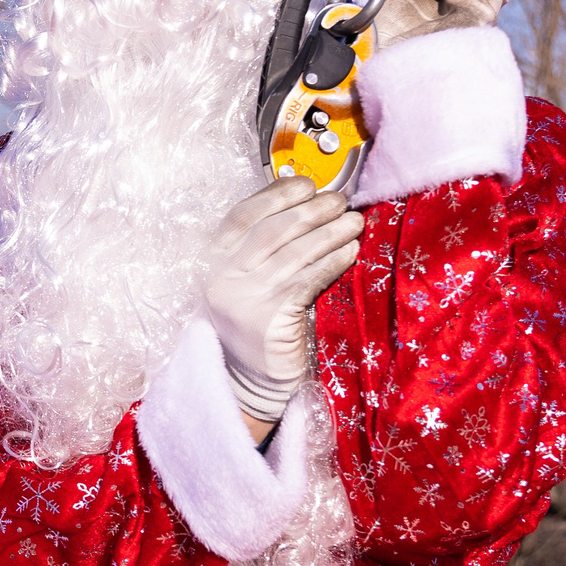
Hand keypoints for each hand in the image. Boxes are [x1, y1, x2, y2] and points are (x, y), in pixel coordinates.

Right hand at [203, 177, 365, 425]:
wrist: (245, 380)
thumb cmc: (251, 325)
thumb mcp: (243, 281)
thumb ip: (261, 248)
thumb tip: (306, 205)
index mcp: (212, 260)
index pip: (243, 215)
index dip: (277, 195)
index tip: (307, 185)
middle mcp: (222, 277)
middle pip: (272, 230)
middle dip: (312, 210)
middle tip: (340, 202)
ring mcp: (244, 298)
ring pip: (295, 253)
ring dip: (330, 233)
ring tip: (353, 222)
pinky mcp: (270, 319)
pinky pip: (308, 280)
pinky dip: (331, 262)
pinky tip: (349, 252)